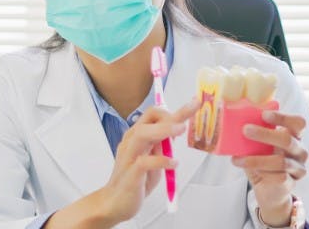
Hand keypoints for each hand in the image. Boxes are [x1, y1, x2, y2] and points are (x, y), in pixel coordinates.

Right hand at [100, 98, 200, 223]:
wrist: (115, 202)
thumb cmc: (135, 181)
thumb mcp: (153, 159)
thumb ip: (162, 144)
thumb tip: (176, 130)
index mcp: (137, 136)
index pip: (153, 114)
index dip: (174, 110)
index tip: (193, 105)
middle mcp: (131, 142)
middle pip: (148, 119)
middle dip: (171, 114)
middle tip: (190, 113)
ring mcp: (129, 156)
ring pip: (142, 134)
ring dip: (163, 130)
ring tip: (180, 129)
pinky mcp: (131, 174)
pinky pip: (144, 162)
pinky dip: (161, 160)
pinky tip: (173, 163)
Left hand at [231, 110, 306, 226]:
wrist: (267, 190)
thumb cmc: (262, 162)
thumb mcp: (257, 146)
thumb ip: (253, 135)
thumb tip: (232, 120)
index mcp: (294, 137)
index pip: (297, 123)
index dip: (283, 118)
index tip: (263, 115)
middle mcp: (299, 151)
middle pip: (287, 140)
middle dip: (265, 134)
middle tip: (245, 130)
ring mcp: (297, 168)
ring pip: (280, 161)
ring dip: (256, 159)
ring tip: (238, 159)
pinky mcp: (290, 183)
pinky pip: (278, 177)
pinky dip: (262, 173)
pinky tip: (251, 171)